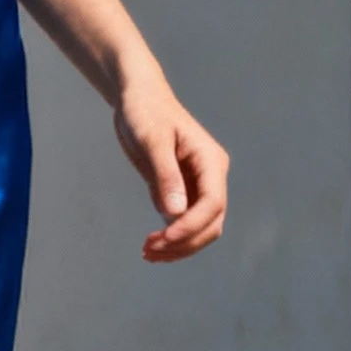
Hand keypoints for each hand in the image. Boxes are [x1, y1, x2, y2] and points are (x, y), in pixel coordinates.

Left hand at [113, 70, 228, 263]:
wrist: (137, 98)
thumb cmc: (145, 111)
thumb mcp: (152, 140)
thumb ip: (165, 176)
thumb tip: (173, 214)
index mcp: (210, 161)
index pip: (213, 204)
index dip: (191, 226)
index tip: (164, 238)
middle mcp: (210, 177)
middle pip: (211, 223)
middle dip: (184, 241)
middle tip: (149, 250)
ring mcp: (198, 186)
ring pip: (200, 228)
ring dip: (178, 245)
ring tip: (148, 252)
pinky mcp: (182, 191)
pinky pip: (183, 223)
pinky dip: (171, 238)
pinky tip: (151, 245)